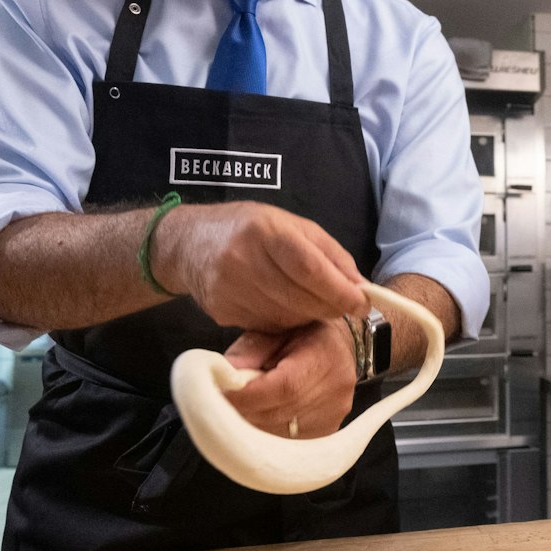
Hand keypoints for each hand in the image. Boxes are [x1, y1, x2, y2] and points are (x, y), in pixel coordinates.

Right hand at [156, 201, 368, 332]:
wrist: (188, 243)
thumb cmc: (249, 228)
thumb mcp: (291, 225)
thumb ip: (329, 253)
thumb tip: (360, 286)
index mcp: (264, 231)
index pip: (309, 268)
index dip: (339, 289)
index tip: (361, 302)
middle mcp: (242, 260)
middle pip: (300, 298)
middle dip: (331, 306)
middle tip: (344, 305)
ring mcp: (228, 289)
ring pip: (286, 317)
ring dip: (309, 314)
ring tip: (310, 300)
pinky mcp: (221, 311)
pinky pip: (267, 325)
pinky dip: (285, 320)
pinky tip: (283, 304)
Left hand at [221, 319, 355, 437]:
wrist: (338, 348)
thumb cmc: (301, 336)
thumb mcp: (276, 332)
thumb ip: (250, 351)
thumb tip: (224, 375)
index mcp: (324, 357)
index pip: (284, 387)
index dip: (248, 395)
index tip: (219, 394)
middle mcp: (335, 390)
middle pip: (278, 413)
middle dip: (242, 411)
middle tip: (217, 404)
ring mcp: (333, 415)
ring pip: (279, 432)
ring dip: (251, 424)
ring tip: (237, 407)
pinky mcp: (326, 432)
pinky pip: (287, 441)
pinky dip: (265, 432)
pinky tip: (257, 416)